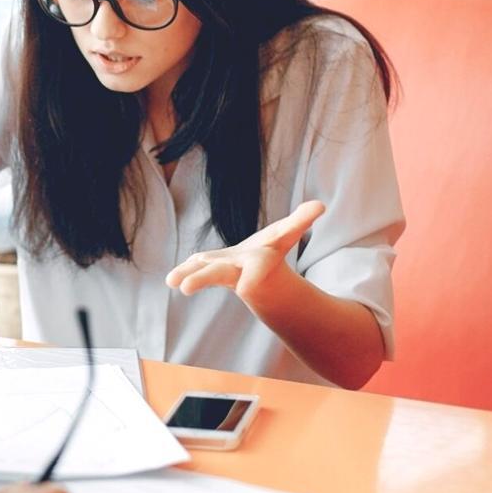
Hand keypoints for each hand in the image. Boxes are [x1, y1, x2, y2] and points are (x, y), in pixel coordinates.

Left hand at [165, 200, 324, 307]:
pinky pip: (194, 268)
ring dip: (188, 276)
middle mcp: (237, 269)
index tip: (247, 287)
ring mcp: (220, 270)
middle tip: (184, 287)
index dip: (253, 277)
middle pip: (218, 274)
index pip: (257, 268)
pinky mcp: (207, 266)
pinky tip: (171, 279)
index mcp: (258, 262)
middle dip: (203, 278)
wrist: (256, 273)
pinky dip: (184, 271)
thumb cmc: (271, 250)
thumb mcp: (286, 234)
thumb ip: (301, 220)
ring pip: (202, 273)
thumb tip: (321, 205)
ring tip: (171, 281)